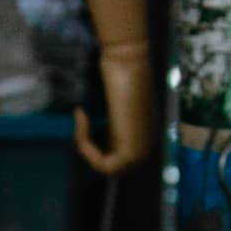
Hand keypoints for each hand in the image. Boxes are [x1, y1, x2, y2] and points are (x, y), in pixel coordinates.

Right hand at [71, 0, 153, 175]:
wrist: (127, 62)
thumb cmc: (119, 74)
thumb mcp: (113, 106)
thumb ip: (109, 122)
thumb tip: (91, 130)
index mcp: (146, 137)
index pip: (115, 159)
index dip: (93, 144)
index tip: (85, 117)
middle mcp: (148, 146)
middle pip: (111, 168)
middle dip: (89, 148)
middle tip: (82, 121)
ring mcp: (142, 151)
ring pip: (106, 169)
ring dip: (86, 147)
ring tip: (82, 119)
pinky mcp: (132, 152)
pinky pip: (103, 165)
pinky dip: (87, 147)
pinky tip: (84, 120)